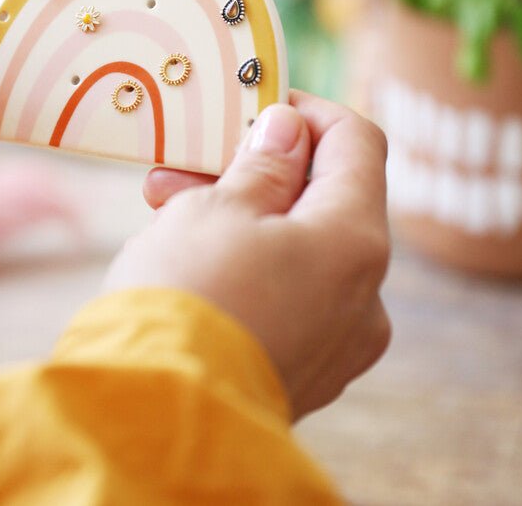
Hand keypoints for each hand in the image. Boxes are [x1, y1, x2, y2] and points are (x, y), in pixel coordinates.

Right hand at [104, 91, 390, 419]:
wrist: (157, 418)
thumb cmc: (186, 295)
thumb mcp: (219, 207)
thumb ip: (264, 163)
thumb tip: (289, 129)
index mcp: (355, 241)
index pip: (357, 144)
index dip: (310, 112)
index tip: (260, 102)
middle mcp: (364, 294)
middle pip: (324, 200)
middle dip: (258, 169)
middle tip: (190, 159)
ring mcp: (338, 340)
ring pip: (299, 248)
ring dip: (242, 215)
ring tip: (166, 204)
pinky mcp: (306, 369)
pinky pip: (288, 294)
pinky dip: (249, 263)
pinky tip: (190, 255)